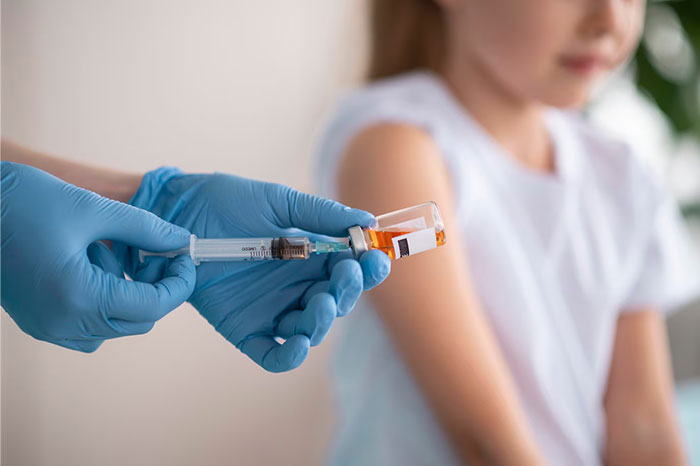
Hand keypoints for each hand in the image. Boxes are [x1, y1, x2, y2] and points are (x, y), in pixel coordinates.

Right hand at [0, 162, 195, 351]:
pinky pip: (88, 324)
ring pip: (114, 324)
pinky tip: (88, 263)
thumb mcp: (93, 210)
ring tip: (104, 249)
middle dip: (154, 286)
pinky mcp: (38, 320)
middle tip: (151, 250)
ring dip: (126, 291)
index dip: (178, 283)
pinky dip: (103, 298)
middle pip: (137, 320)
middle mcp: (63, 322)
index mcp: (78, 297)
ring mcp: (47, 326)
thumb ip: (145, 229)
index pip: (153, 306)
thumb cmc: (22, 201)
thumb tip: (180, 240)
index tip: (184, 257)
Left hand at [114, 167, 390, 371]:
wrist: (175, 214)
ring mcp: (273, 309)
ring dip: (323, 320)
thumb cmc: (226, 202)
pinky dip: (290, 357)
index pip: (350, 269)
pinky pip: (273, 353)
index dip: (367, 268)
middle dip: (347, 291)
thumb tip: (367, 221)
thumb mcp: (278, 201)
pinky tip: (301, 346)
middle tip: (345, 274)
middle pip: (336, 301)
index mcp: (311, 255)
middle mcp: (297, 286)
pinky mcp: (246, 329)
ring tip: (321, 302)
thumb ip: (321, 215)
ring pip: (311, 328)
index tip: (375, 258)